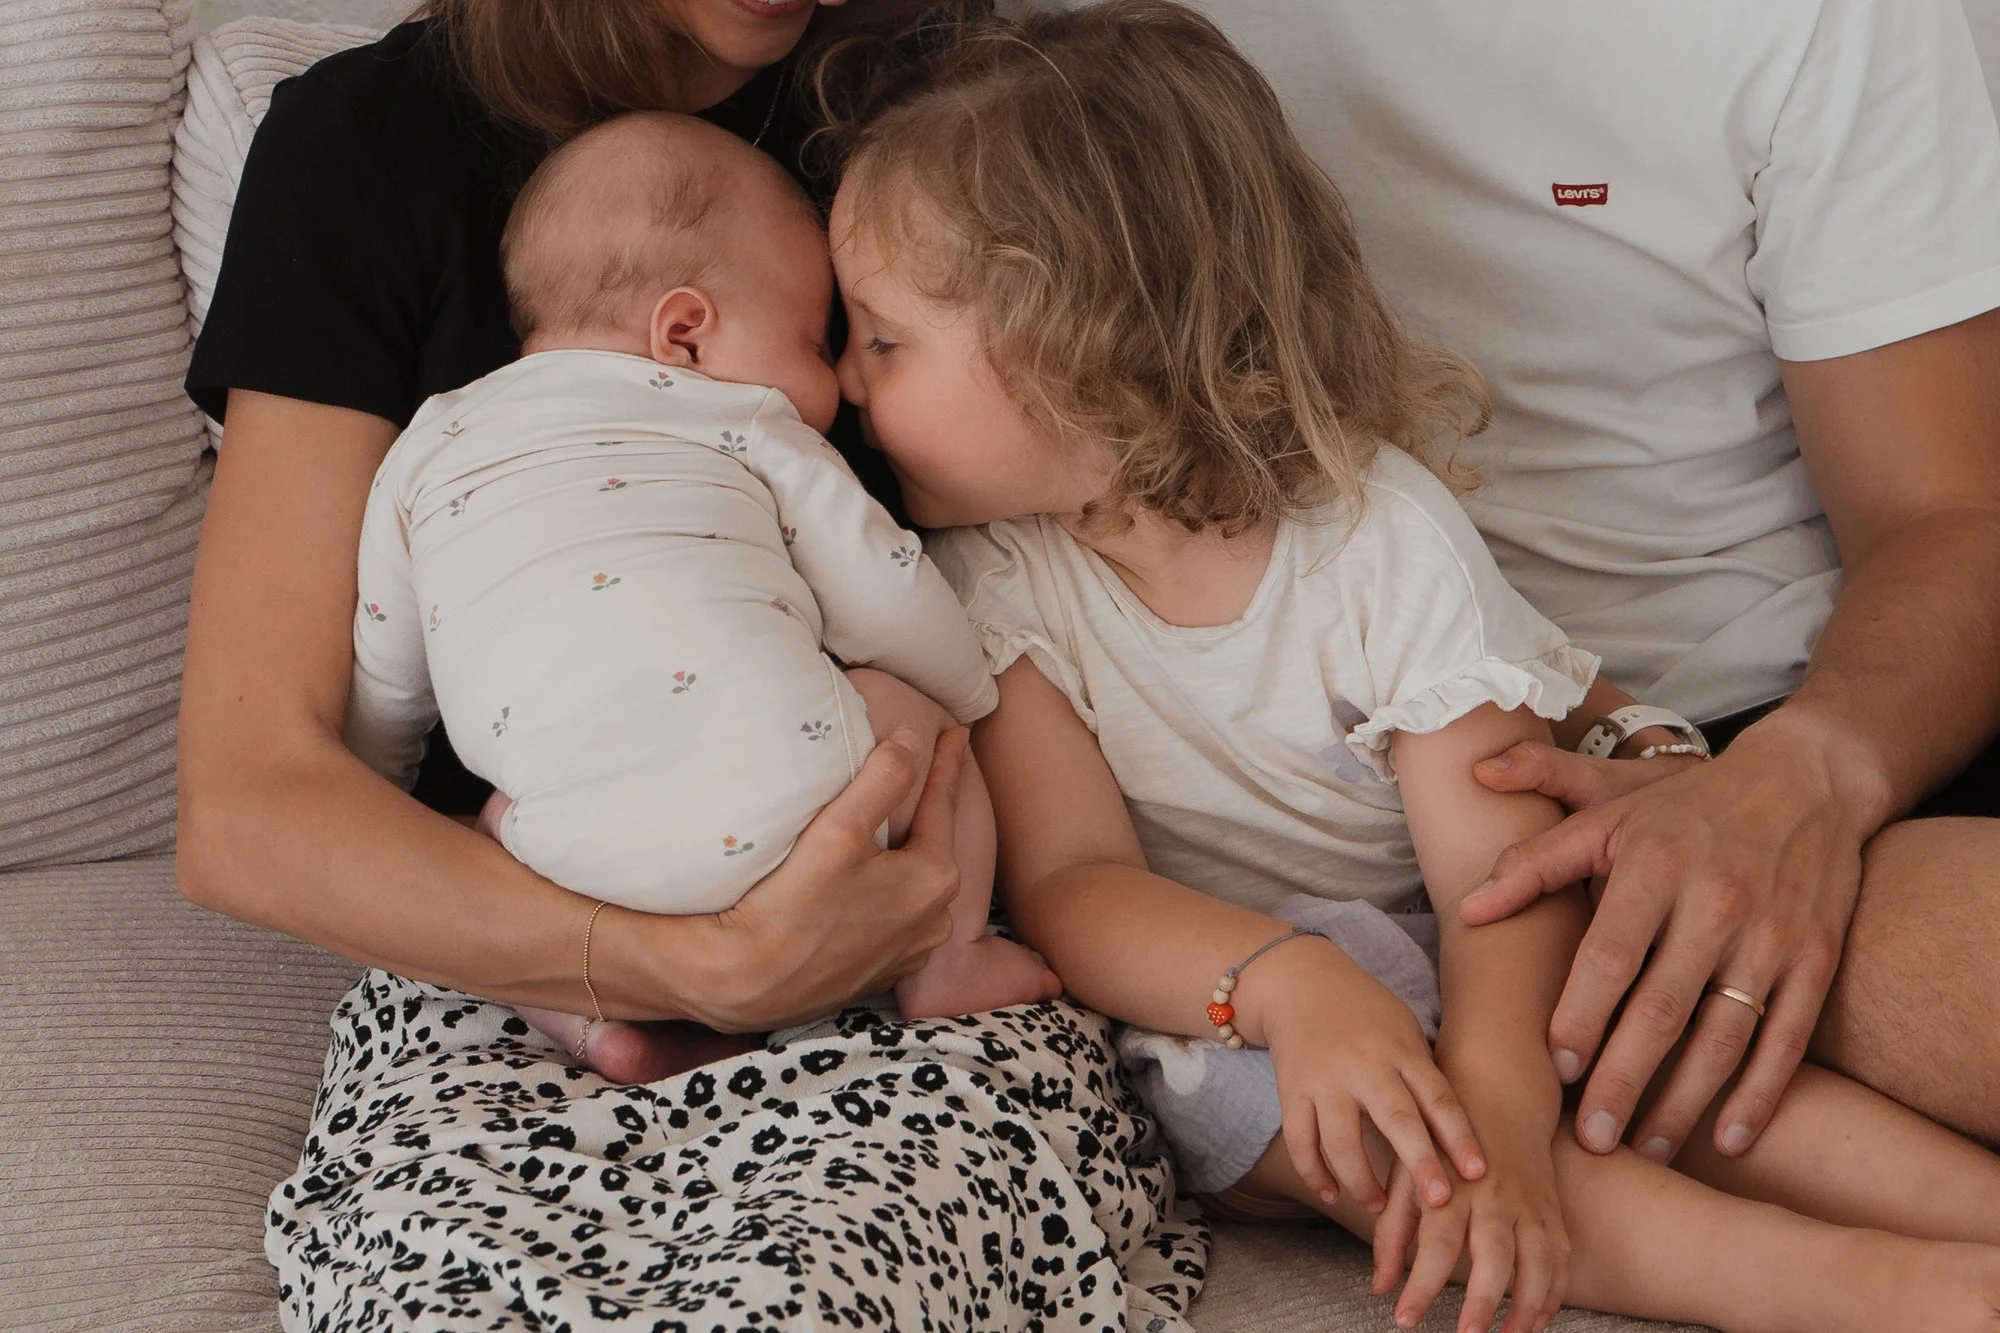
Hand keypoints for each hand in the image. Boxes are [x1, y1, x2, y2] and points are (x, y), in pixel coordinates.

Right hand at [674, 726, 964, 1031]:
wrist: (746, 983)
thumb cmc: (791, 904)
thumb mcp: (839, 828)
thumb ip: (884, 778)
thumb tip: (913, 740)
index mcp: (935, 879)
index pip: (944, 804)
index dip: (949, 763)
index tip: (960, 731)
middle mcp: (934, 920)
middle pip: (932, 847)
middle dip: (928, 813)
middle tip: (928, 775)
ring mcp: (909, 951)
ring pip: (915, 886)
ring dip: (907, 857)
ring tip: (897, 830)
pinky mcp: (881, 971)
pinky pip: (896, 919)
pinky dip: (888, 894)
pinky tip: (870, 887)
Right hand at [1259, 943, 1485, 1213]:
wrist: (1300, 982)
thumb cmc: (1365, 1014)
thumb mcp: (1404, 1031)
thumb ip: (1425, 1077)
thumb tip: (1463, 1134)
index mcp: (1401, 1051)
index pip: (1437, 1096)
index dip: (1459, 1135)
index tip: (1478, 1171)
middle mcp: (1364, 1065)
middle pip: (1396, 1118)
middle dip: (1419, 1162)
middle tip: (1439, 1202)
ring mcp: (1325, 1080)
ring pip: (1341, 1140)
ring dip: (1361, 1181)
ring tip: (1378, 1207)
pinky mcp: (1291, 1091)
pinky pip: (1301, 1140)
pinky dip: (1315, 1172)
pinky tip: (1331, 1194)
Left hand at [1371, 1113, 1567, 1332]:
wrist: (1497, 1093)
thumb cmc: (1441, 1142)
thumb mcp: (1407, 1175)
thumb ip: (1392, 1231)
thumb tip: (1380, 1286)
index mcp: (1451, 1187)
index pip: (1435, 1244)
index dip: (1420, 1285)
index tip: (1404, 1318)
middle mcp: (1493, 1197)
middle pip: (1494, 1255)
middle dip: (1483, 1300)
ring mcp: (1529, 1204)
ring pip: (1538, 1262)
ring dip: (1527, 1307)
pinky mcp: (1552, 1210)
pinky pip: (1561, 1258)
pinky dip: (1554, 1292)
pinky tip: (1539, 1320)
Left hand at [1460, 718, 1867, 1161]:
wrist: (1805, 780)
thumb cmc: (1685, 804)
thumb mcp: (1607, 811)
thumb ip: (1533, 858)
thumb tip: (1469, 906)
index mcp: (1655, 867)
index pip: (1610, 956)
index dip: (1582, 1015)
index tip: (1557, 1067)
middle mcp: (1715, 904)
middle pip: (1663, 1009)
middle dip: (1624, 1080)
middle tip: (1591, 1139)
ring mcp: (1771, 936)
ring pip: (1724, 1036)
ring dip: (1684, 1102)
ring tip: (1643, 1148)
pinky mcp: (1816, 958)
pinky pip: (1787, 1038)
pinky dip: (1760, 1094)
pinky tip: (1727, 1137)